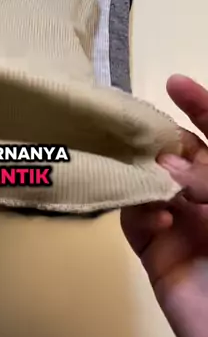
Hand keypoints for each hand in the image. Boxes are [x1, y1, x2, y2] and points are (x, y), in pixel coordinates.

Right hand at [122, 75, 207, 336]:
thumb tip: (167, 165)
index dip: (201, 105)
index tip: (175, 82)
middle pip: (180, 153)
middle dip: (160, 138)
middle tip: (138, 127)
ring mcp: (184, 224)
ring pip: (150, 181)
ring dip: (144, 172)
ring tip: (147, 171)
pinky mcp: (157, 253)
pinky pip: (135, 219)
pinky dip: (138, 209)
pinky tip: (156, 216)